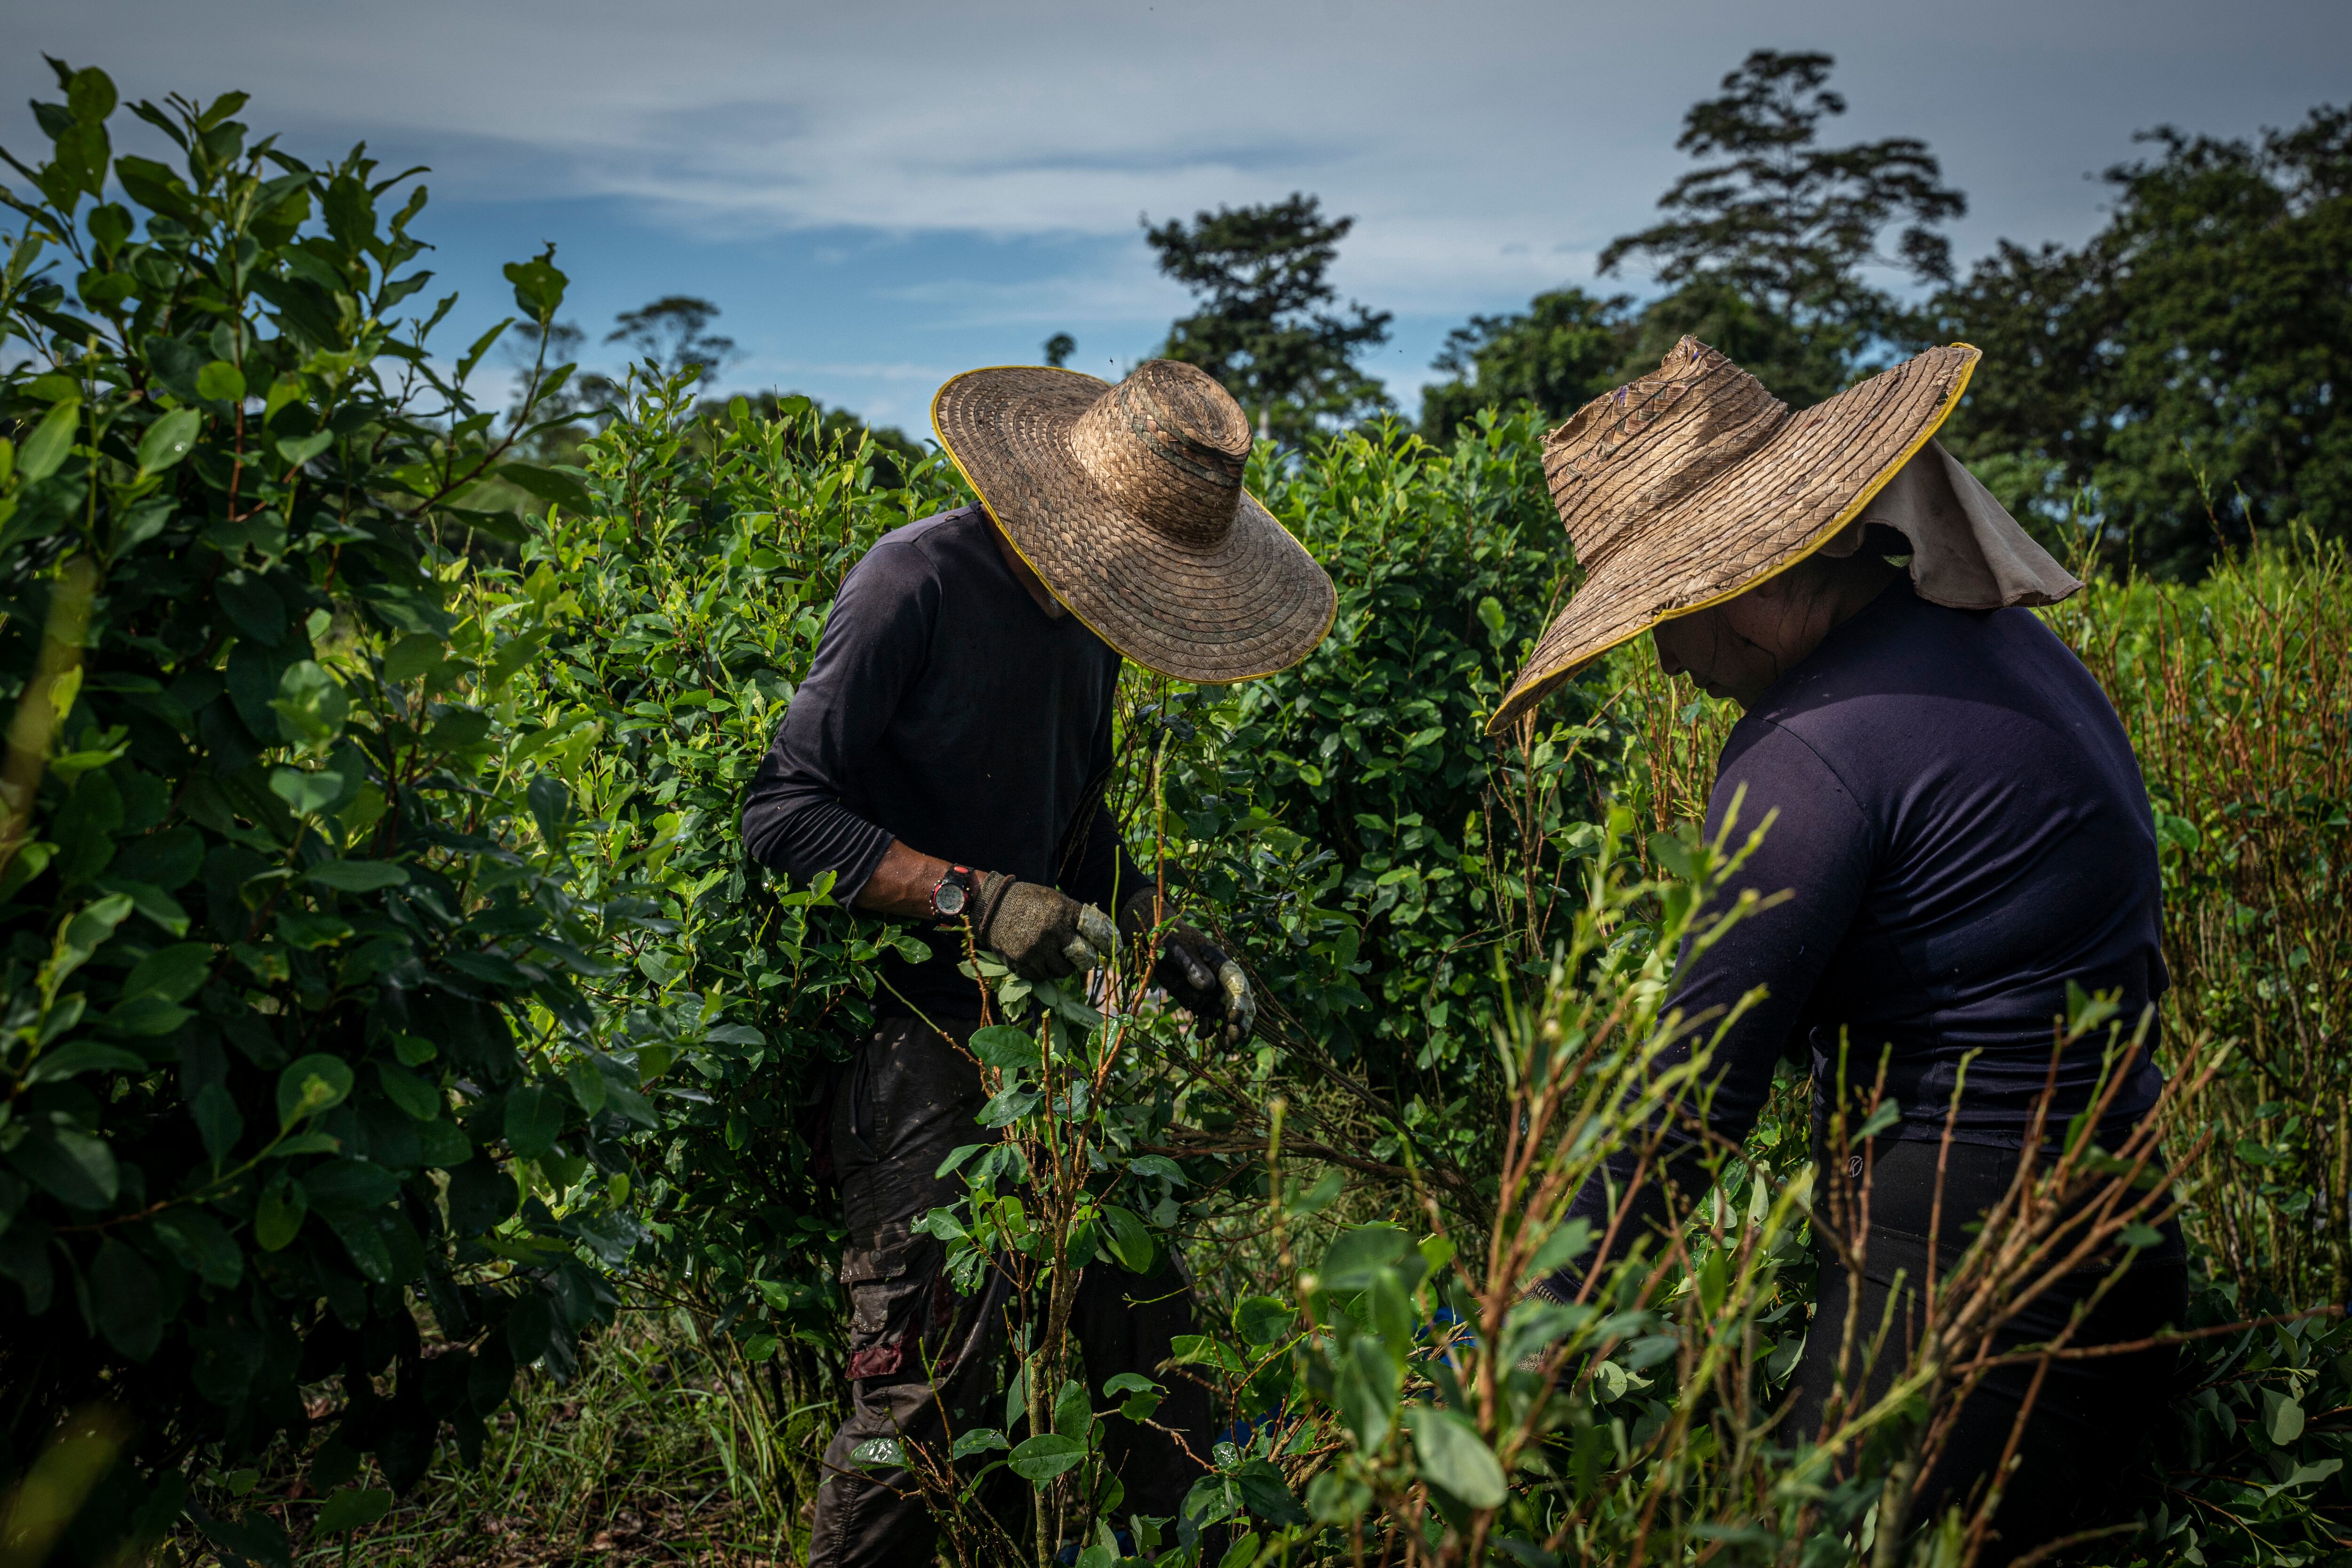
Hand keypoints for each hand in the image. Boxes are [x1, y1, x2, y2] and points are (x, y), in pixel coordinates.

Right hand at [971, 872, 1116, 980]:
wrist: (992, 906)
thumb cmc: (1028, 901)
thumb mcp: (1054, 900)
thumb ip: (1072, 916)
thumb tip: (1097, 935)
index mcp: (1063, 912)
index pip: (1096, 932)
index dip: (1107, 943)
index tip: (1112, 950)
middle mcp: (1053, 932)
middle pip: (1083, 957)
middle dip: (1086, 960)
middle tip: (1085, 959)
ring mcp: (1036, 949)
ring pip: (1062, 971)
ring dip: (1063, 967)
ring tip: (1056, 957)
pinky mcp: (1021, 962)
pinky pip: (1041, 976)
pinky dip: (1043, 971)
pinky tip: (1039, 960)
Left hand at [1119, 888, 1255, 1047]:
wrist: (1153, 941)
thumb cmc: (1169, 938)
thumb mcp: (1178, 948)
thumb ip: (1191, 965)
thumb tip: (1207, 986)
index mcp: (1221, 963)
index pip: (1238, 984)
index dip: (1240, 1001)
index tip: (1234, 1016)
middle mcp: (1220, 981)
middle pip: (1238, 1003)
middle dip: (1240, 1021)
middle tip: (1235, 1036)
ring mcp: (1210, 994)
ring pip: (1225, 1015)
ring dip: (1228, 1031)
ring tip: (1225, 1047)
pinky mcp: (1197, 1003)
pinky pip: (1207, 1019)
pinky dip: (1207, 1029)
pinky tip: (1201, 1034)